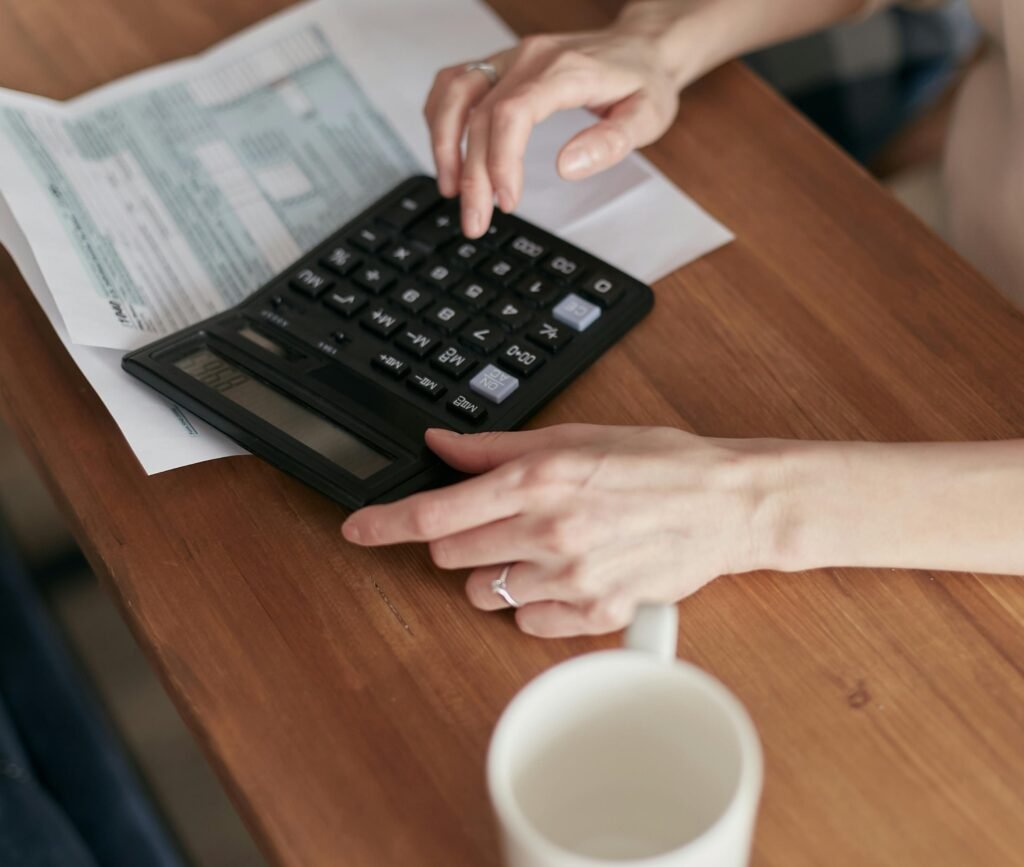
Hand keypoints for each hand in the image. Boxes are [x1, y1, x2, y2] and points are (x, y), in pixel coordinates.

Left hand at [342, 424, 785, 636]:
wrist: (725, 504)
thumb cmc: (657, 464)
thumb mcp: (576, 437)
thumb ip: (498, 448)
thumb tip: (441, 445)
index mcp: (536, 481)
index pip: (435, 514)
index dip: (384, 523)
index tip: (357, 528)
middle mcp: (545, 532)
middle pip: (450, 556)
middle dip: (459, 540)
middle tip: (496, 522)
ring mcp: (570, 579)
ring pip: (485, 593)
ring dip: (498, 573)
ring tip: (543, 548)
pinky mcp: (595, 614)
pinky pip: (529, 622)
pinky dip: (536, 602)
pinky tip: (568, 575)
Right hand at [424, 3, 697, 236]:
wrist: (642, 47)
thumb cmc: (644, 81)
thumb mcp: (648, 117)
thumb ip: (610, 142)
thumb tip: (567, 167)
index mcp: (566, 70)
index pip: (513, 113)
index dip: (501, 161)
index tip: (506, 201)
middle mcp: (531, 58)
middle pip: (479, 113)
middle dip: (471, 174)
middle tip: (475, 220)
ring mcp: (511, 58)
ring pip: (455, 92)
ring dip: (443, 143)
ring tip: (450, 189)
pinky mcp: (501, 65)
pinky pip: (455, 82)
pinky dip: (441, 118)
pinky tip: (447, 152)